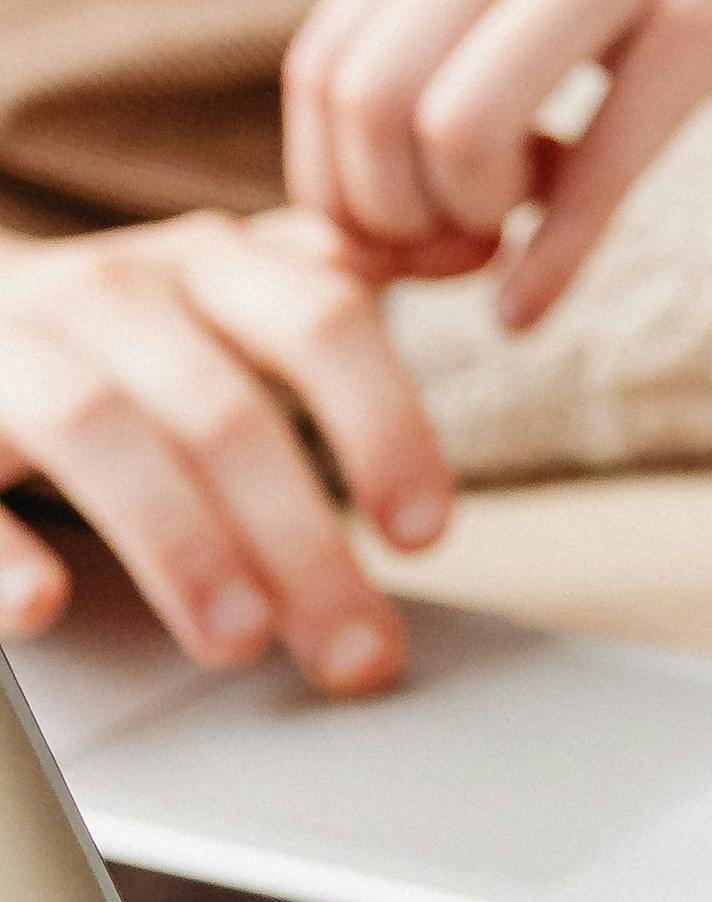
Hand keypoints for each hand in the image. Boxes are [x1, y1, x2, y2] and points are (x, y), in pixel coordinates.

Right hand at [0, 210, 455, 689]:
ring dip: (179, 543)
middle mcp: (113, 293)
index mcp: (207, 262)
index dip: (386, 424)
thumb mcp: (221, 283)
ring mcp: (12, 349)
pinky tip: (42, 605)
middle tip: (354, 649)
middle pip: (223, 411)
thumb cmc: (114, 326)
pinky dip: (0, 544)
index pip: (323, 320)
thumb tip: (474, 252)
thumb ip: (329, 282)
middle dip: (300, 540)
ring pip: (102, 433)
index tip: (428, 533)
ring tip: (239, 641)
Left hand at [280, 0, 711, 331]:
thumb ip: (480, 11)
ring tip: (510, 243)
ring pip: (453, 123)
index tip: (404, 237)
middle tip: (455, 256)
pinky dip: (553, 259)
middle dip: (388, 221)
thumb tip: (384, 173)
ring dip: (465, 226)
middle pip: (366, 100)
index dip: (335, 184)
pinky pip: (599, 157)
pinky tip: (535, 304)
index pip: (325, 60)